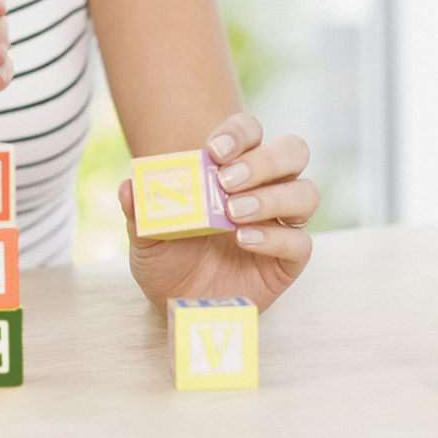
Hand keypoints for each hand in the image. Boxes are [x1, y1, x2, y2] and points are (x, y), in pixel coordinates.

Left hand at [122, 112, 315, 312]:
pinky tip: (243, 241)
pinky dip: (274, 238)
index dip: (239, 133)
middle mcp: (265, 188)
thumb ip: (141, 209)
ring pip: (306, 193)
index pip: (251, 132)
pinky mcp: (288, 260)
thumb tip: (130, 185)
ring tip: (233, 213)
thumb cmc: (166, 257)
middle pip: (293, 152)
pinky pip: (300, 243)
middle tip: (226, 181)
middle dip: (264, 160)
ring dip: (272, 198)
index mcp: (234, 168)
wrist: (175, 304)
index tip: (213, 150)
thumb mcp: (145, 234)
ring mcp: (281, 223)